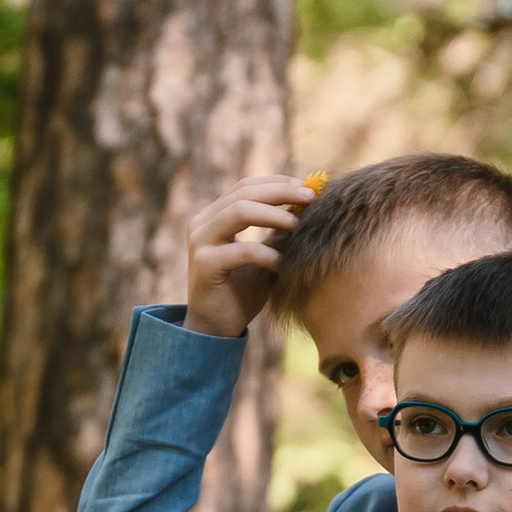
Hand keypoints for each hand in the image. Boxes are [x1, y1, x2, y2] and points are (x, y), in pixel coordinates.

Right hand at [186, 175, 319, 337]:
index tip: (307, 188)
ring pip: (239, 212)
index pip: (245, 187)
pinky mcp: (204, 265)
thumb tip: (305, 206)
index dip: (276, 183)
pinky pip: (242, 251)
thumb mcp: (263, 256)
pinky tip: (284, 264)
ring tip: (298, 225)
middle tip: (310, 197)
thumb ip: (276, 233)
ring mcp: (200, 242)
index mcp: (213, 217)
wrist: (217, 327)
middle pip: (243, 193)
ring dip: (274, 215)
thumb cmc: (241, 292)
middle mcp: (202, 224)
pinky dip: (268, 254)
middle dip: (280, 192)